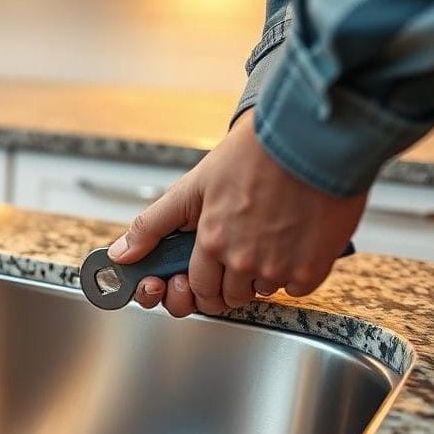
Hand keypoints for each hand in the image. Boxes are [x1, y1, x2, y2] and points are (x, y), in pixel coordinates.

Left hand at [107, 109, 366, 316]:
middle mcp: (243, 261)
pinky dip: (294, 272)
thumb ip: (152, 226)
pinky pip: (298, 288)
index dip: (197, 288)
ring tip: (264, 236)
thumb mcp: (192, 186)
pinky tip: (291, 242)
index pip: (198, 290)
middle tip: (233, 257)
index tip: (201, 277)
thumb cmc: (254, 154)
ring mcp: (279, 266)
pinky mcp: (313, 265)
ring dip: (260, 275)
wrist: (308, 135)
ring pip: (262, 292)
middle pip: (229, 298)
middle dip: (226, 285)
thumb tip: (119, 256)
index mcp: (211, 243)